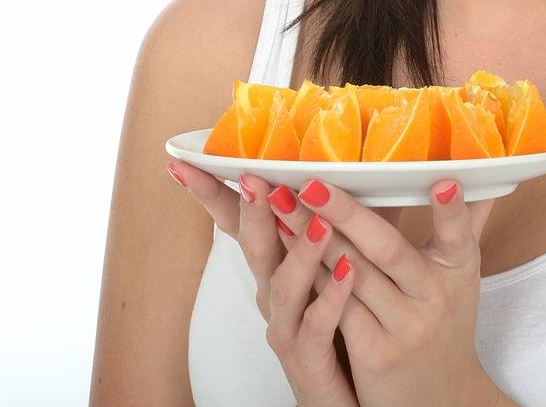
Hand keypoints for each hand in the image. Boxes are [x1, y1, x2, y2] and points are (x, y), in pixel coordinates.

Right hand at [170, 160, 360, 406]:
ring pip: (283, 287)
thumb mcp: (337, 263)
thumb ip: (339, 222)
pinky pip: (316, 327)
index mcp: (274, 268)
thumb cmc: (341, 326)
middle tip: (251, 179)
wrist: (347, 398)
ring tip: (316, 222)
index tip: (188, 162)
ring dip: (299, 252)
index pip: (238, 223)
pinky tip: (348, 273)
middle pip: (254, 248)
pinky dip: (330, 299)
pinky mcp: (308, 361)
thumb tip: (357, 166)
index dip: (214, 194)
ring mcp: (286, 328)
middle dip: (251, 212)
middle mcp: (271, 296)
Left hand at [267, 175, 503, 406]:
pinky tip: (288, 253)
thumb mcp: (462, 278)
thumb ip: (466, 225)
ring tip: (283, 207)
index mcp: (458, 272)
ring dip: (313, 238)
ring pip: (353, 275)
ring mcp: (404, 329)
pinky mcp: (375, 354)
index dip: (452, 211)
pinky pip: (338, 309)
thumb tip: (484, 174)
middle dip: (345, 212)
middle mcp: (434, 299)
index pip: (458, 235)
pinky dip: (314, 278)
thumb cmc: (446, 326)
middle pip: (387, 249)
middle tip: (311, 183)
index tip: (442, 181)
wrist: (441, 401)